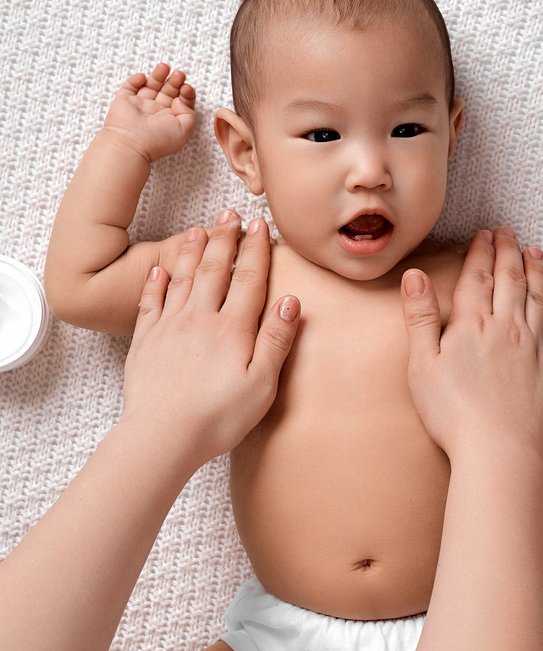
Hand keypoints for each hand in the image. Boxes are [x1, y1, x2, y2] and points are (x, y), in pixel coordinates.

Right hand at [103, 62, 196, 162]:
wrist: (131, 143)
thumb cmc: (157, 140)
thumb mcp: (184, 129)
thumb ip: (189, 113)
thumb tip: (180, 100)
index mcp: (171, 119)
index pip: (181, 101)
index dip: (186, 93)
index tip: (186, 88)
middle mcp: (156, 112)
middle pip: (168, 91)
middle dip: (174, 81)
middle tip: (179, 74)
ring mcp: (140, 106)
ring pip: (150, 86)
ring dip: (158, 75)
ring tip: (164, 67)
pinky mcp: (124, 101)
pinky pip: (130, 86)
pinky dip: (136, 79)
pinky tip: (143, 77)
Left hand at [120, 209, 299, 468]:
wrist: (163, 436)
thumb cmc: (218, 418)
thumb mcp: (261, 384)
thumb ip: (275, 341)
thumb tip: (290, 302)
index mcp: (232, 329)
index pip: (249, 279)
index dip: (256, 250)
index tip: (260, 225)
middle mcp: (200, 319)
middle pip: (215, 270)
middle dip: (224, 239)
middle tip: (229, 213)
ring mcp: (169, 328)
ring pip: (182, 278)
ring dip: (191, 251)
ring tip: (197, 228)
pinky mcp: (145, 343)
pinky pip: (150, 303)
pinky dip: (155, 283)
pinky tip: (159, 270)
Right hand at [401, 228, 542, 460]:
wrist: (497, 450)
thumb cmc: (451, 414)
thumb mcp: (421, 366)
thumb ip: (420, 318)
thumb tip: (414, 275)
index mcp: (472, 325)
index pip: (476, 277)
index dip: (479, 252)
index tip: (483, 234)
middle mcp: (507, 328)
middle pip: (509, 279)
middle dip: (508, 251)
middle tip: (508, 232)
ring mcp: (534, 347)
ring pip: (537, 297)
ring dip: (535, 270)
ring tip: (534, 251)